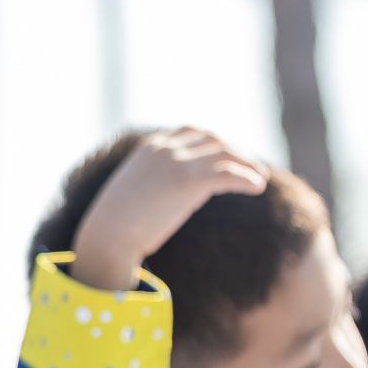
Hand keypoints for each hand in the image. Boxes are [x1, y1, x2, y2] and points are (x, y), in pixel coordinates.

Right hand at [68, 128, 266, 291]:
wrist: (107, 235)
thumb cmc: (115, 224)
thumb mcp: (133, 195)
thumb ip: (152, 186)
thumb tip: (165, 199)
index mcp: (150, 147)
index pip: (191, 132)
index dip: (215, 142)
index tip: (229, 156)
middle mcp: (165, 148)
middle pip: (212, 138)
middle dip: (236, 150)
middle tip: (254, 167)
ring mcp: (177, 162)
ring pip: (224, 153)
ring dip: (247, 163)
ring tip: (261, 179)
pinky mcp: (189, 181)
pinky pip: (227, 173)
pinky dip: (246, 178)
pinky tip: (258, 188)